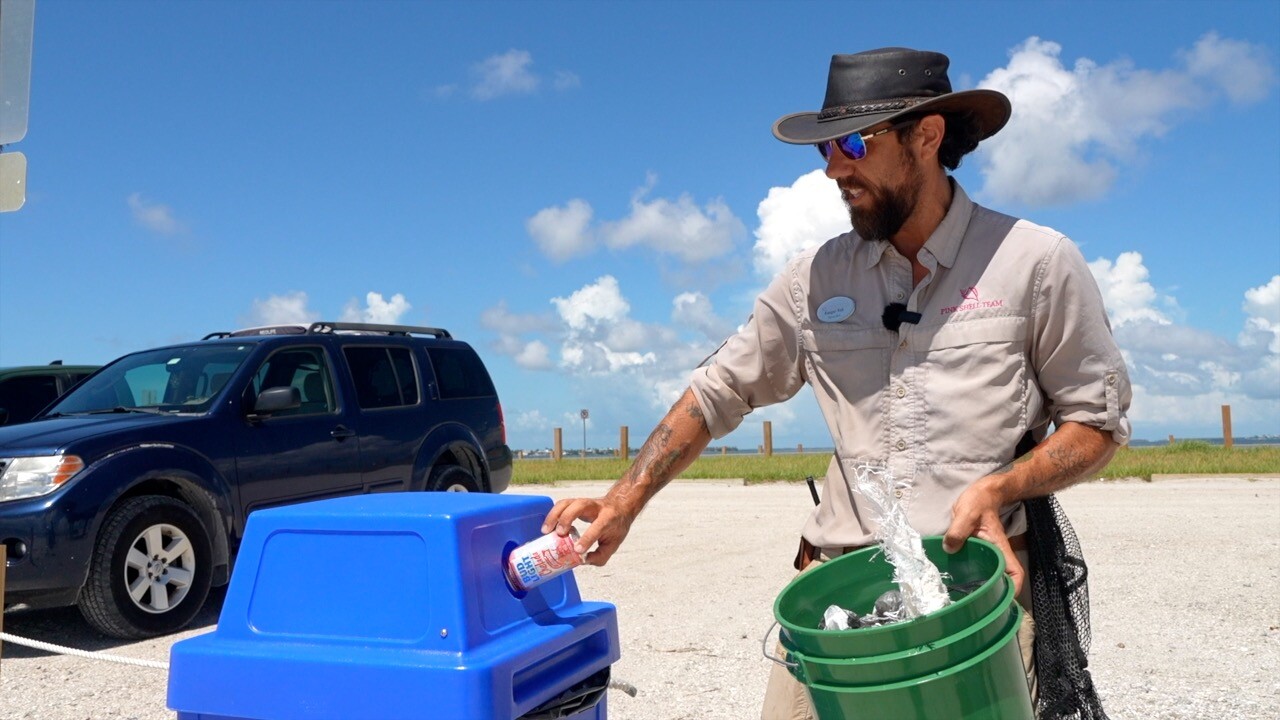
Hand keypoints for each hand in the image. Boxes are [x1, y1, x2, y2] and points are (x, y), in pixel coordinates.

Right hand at [541, 496, 634, 565]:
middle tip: (559, 534)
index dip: (587, 538)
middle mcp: (596, 507)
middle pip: (580, 505)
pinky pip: (562, 505)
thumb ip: (600, 556)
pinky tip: (548, 527)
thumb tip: (581, 561)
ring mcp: (585, 502)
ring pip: (567, 502)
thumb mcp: (613, 544)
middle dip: (567, 518)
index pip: (598, 526)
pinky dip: (552, 514)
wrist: (620, 506)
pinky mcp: (575, 502)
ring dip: (554, 515)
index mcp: (609, 517)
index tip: (577, 550)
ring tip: (546, 531)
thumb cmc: (616, 526)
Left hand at [943, 480, 1024, 595]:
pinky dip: (973, 577)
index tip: (1004, 600)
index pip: (1016, 573)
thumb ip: (958, 531)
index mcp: (1000, 548)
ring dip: (984, 587)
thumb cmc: (979, 502)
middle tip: (979, 607)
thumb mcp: (966, 514)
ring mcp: (989, 553)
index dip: (1014, 589)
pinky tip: (958, 584)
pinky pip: (979, 567)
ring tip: (969, 602)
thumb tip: (950, 548)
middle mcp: (997, 554)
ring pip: (991, 575)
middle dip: (996, 595)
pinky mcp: (979, 551)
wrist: (982, 493)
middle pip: (1004, 580)